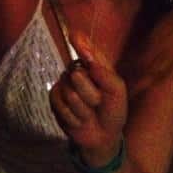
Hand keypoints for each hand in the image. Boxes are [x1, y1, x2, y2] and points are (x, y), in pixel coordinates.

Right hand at [49, 32, 127, 164]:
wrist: (103, 137)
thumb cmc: (113, 111)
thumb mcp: (117, 91)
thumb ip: (106, 75)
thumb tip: (89, 62)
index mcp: (95, 66)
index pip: (86, 49)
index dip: (80, 43)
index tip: (74, 35)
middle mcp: (78, 72)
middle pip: (77, 74)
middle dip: (91, 93)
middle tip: (98, 102)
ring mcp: (64, 85)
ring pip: (71, 93)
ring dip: (84, 108)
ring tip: (90, 113)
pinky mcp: (55, 100)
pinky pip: (62, 106)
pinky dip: (75, 117)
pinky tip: (80, 120)